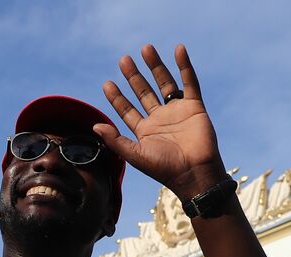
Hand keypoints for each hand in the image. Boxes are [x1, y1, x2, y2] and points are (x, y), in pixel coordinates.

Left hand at [98, 44, 227, 199]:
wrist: (195, 173)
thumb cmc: (165, 169)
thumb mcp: (136, 155)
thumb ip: (115, 141)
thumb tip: (94, 126)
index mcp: (145, 131)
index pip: (127, 110)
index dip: (117, 97)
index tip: (107, 83)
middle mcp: (160, 119)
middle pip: (144, 92)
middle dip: (134, 76)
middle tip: (123, 60)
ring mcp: (177, 111)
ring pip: (164, 83)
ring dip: (155, 66)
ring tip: (146, 48)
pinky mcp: (195, 107)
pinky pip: (189, 82)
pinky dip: (185, 66)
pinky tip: (178, 50)